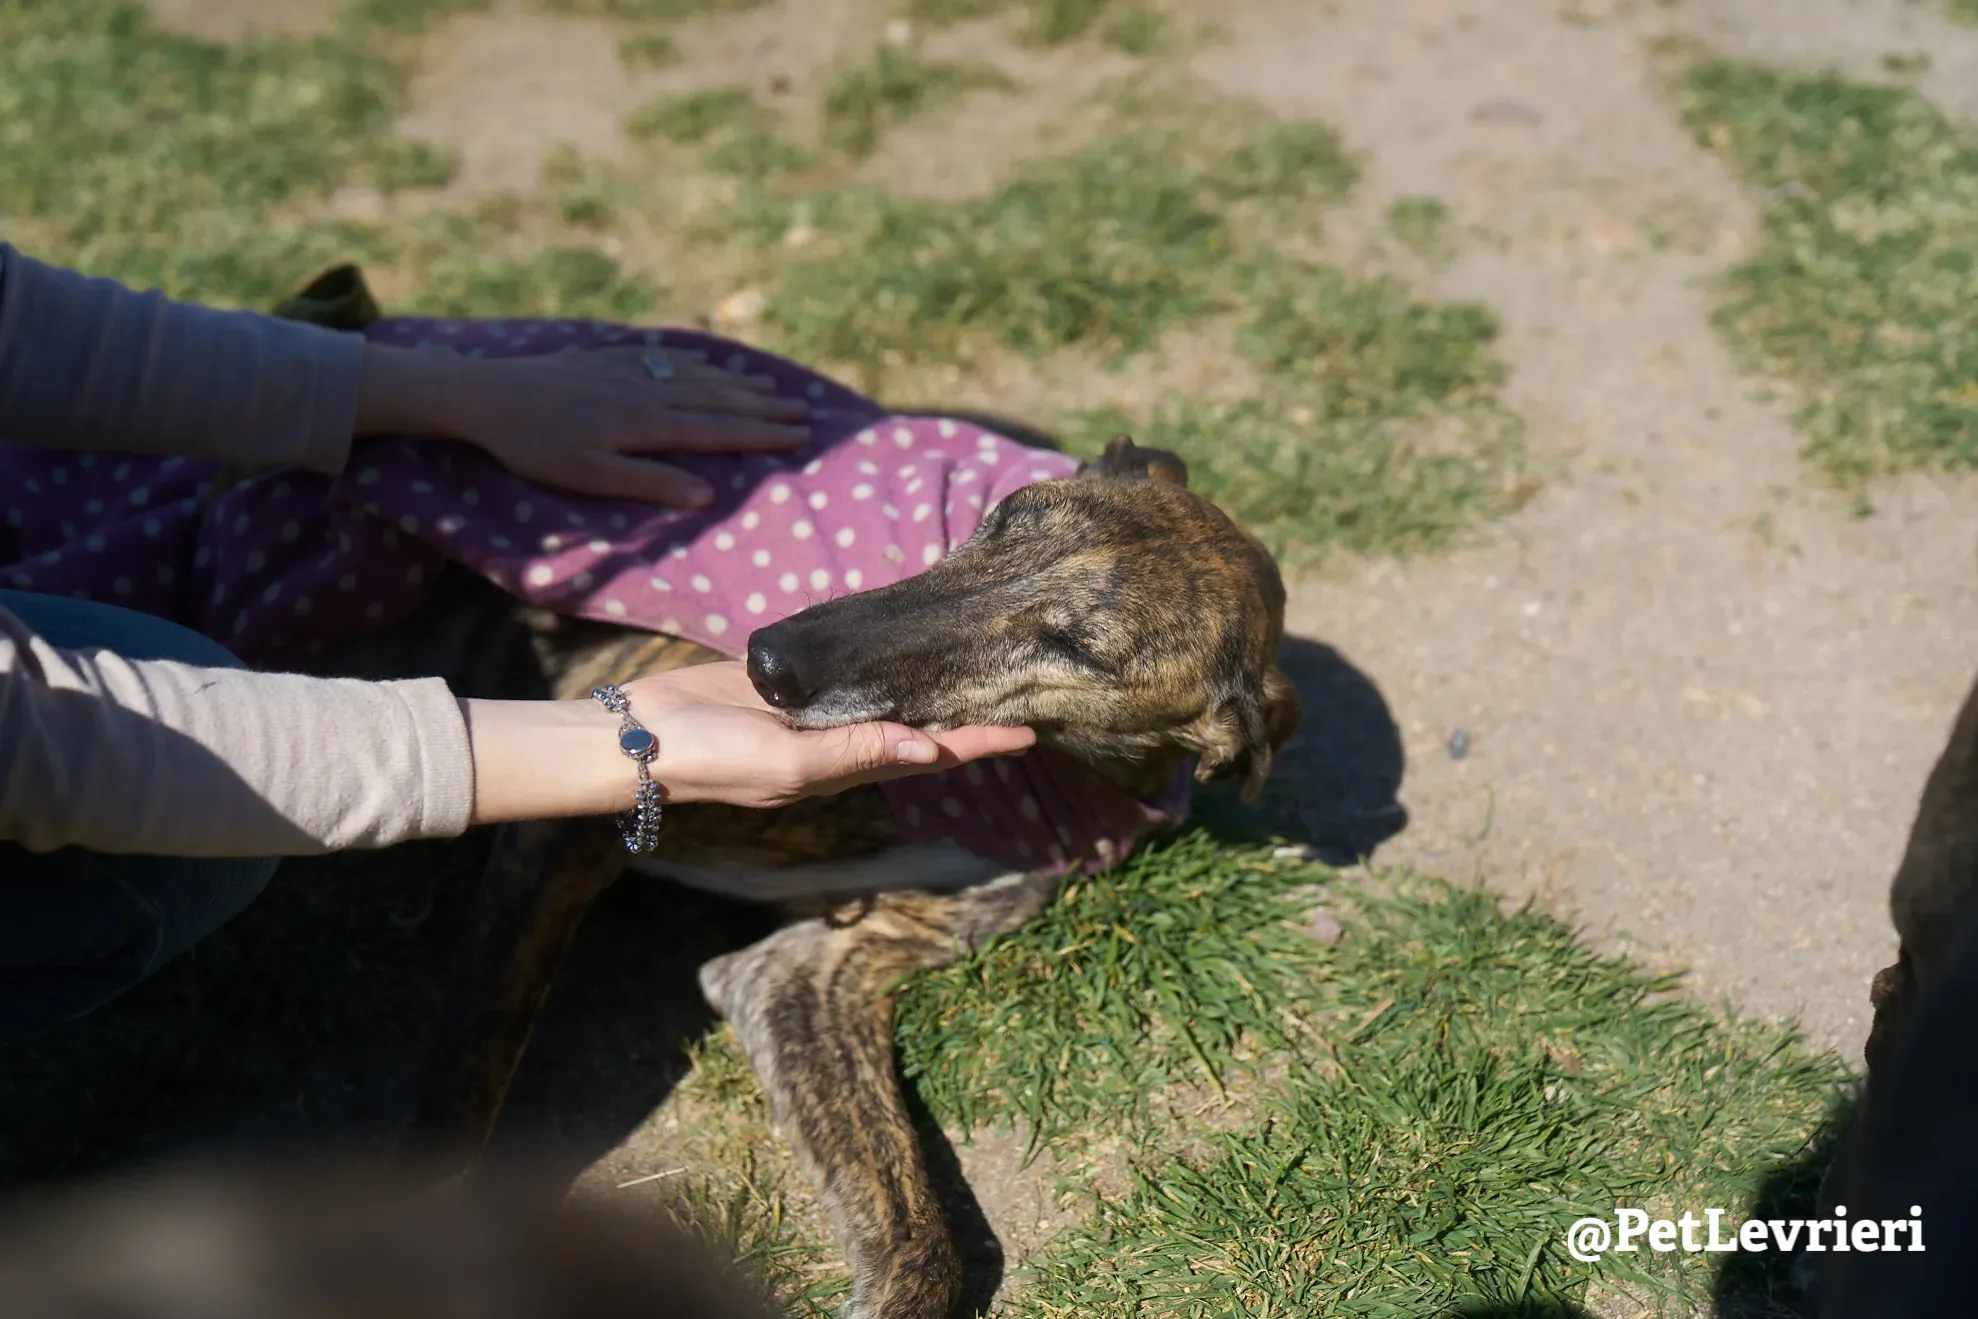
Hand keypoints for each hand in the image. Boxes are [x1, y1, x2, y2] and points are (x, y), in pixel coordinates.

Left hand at [355, 342, 810, 508]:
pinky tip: (711, 362)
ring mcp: (631, 370)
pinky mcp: (610, 358)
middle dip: (763, 408)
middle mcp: (648, 390)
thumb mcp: (589, 477)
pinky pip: (668, 357)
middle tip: (804, 413)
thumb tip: (707, 495)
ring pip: (698, 376)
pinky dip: (698, 362)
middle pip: (718, 400)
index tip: (799, 435)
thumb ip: (650, 483)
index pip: (718, 429)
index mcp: (647, 423)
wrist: (487, 393)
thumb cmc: (535, 447)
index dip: (761, 434)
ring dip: (738, 384)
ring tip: (772, 388)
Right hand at [459, 663, 1035, 826]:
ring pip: (887, 700)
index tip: (1032, 732)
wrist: (642, 735)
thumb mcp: (789, 762)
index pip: (932, 754)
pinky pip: (844, 675)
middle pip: (921, 730)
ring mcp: (813, 716)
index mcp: (846, 769)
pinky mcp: (786, 687)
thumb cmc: (714, 757)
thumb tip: (930, 749)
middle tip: (1020, 694)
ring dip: (929, 690)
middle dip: (969, 720)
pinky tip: (898, 647)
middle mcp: (838, 745)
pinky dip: (878, 665)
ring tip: (974, 670)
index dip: (981, 744)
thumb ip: (857, 752)